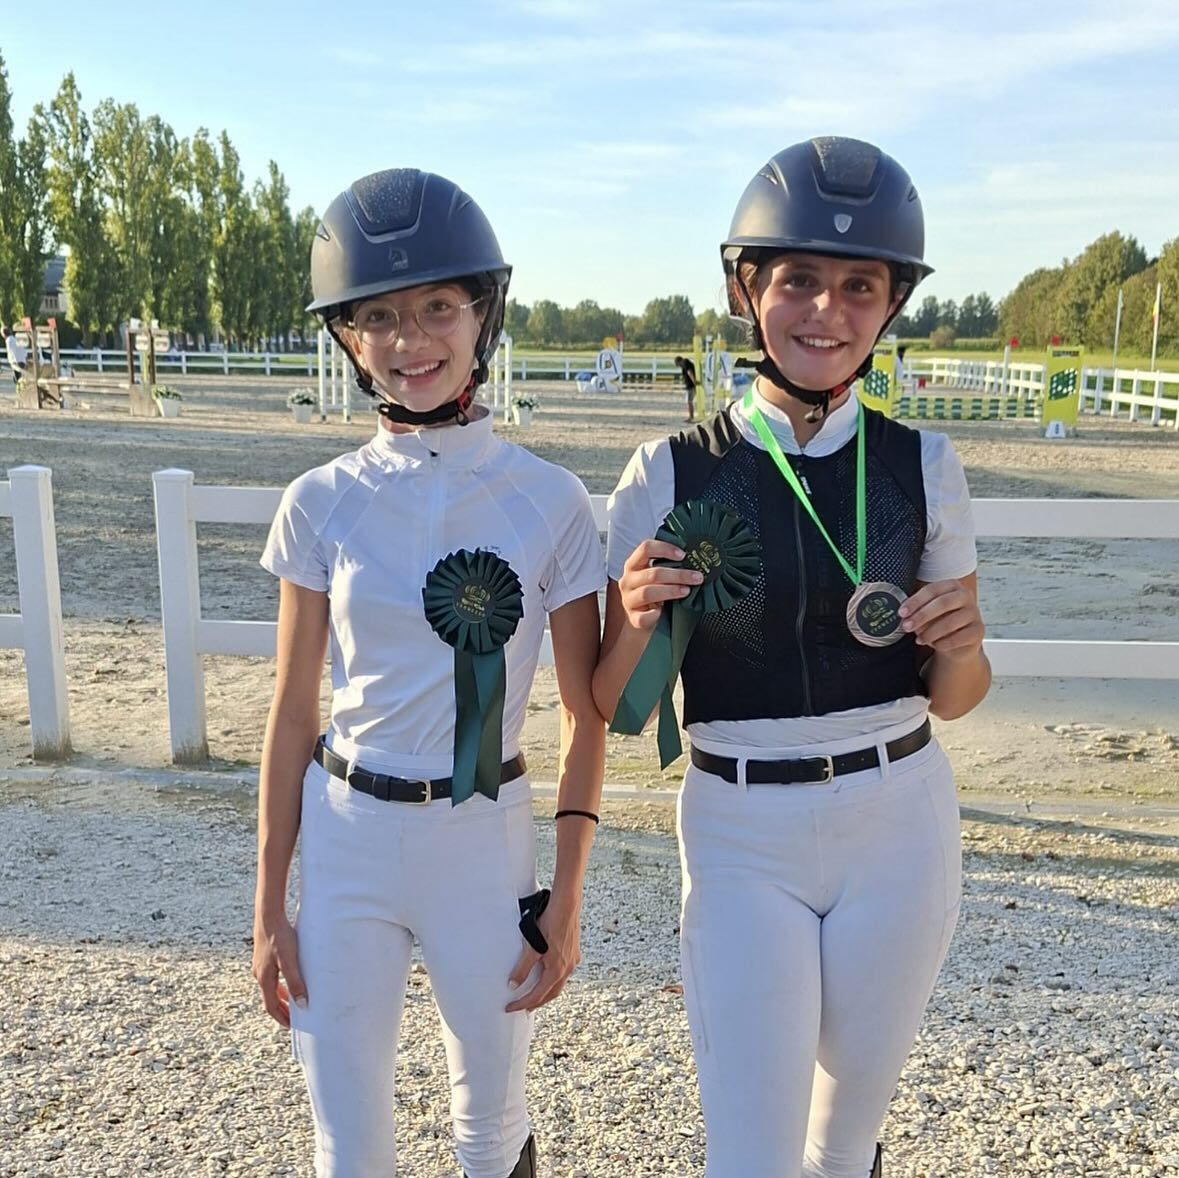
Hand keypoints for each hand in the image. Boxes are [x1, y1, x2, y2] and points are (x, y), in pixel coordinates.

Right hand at [252, 908, 306, 1027]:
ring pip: (270, 988)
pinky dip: (280, 985)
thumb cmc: (280, 936)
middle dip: (281, 1010)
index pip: (271, 1006)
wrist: (268, 915)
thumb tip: (302, 1004)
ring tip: (294, 1002)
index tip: (292, 1027)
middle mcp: (259, 974)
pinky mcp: (264, 956)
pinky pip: (272, 977)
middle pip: (269, 999)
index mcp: (264, 978)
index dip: (281, 1018)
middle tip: (294, 1019)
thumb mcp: (290, 960)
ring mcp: (260, 965)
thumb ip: (295, 982)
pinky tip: (289, 979)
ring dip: (281, 997)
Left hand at [505, 893, 580, 1012]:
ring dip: (547, 991)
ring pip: (559, 983)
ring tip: (535, 993)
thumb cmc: (549, 924)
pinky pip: (563, 972)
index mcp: (557, 971)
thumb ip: (523, 968)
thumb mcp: (532, 947)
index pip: (537, 995)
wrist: (566, 906)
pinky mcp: (574, 952)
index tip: (511, 1007)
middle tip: (524, 1008)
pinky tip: (548, 973)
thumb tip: (513, 984)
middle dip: (537, 1002)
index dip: (522, 1003)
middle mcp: (568, 968)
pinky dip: (553, 979)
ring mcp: (573, 960)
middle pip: (551, 994)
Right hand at [617, 539, 702, 630]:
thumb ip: (668, 566)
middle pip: (652, 573)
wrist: (645, 617)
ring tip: (686, 591)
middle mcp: (628, 580)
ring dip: (671, 591)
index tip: (683, 555)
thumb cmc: (655, 591)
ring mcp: (629, 600)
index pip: (645, 549)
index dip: (665, 549)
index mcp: (634, 565)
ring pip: (647, 592)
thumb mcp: (657, 575)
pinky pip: (643, 616)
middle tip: (697, 577)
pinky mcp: (633, 618)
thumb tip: (694, 559)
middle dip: (678, 575)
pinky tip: (663, 612)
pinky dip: (655, 614)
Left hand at [900, 580, 984, 659]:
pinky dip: (942, 643)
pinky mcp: (978, 631)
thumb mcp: (927, 614)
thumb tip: (905, 616)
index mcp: (951, 586)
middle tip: (907, 626)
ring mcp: (974, 613)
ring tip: (919, 639)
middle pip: (943, 603)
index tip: (902, 613)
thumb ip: (917, 611)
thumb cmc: (939, 622)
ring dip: (930, 633)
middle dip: (921, 616)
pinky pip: (958, 638)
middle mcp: (965, 596)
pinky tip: (935, 645)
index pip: (932, 590)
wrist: (957, 643)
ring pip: (950, 622)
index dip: (915, 601)